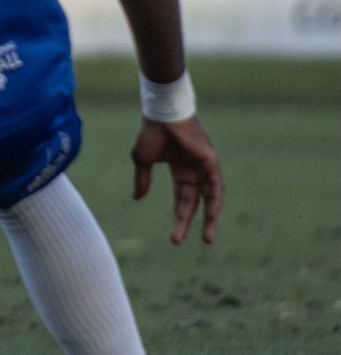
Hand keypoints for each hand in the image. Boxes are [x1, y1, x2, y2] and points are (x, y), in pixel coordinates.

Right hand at [131, 115, 223, 244]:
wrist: (162, 113)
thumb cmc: (152, 132)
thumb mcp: (143, 160)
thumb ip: (142, 180)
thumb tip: (137, 198)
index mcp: (181, 169)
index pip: (182, 198)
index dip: (178, 216)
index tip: (174, 236)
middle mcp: (195, 169)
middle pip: (195, 201)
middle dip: (189, 222)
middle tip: (185, 241)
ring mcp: (205, 165)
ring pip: (210, 197)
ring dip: (210, 217)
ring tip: (206, 237)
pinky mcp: (211, 160)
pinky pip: (216, 185)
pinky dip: (215, 200)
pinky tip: (212, 214)